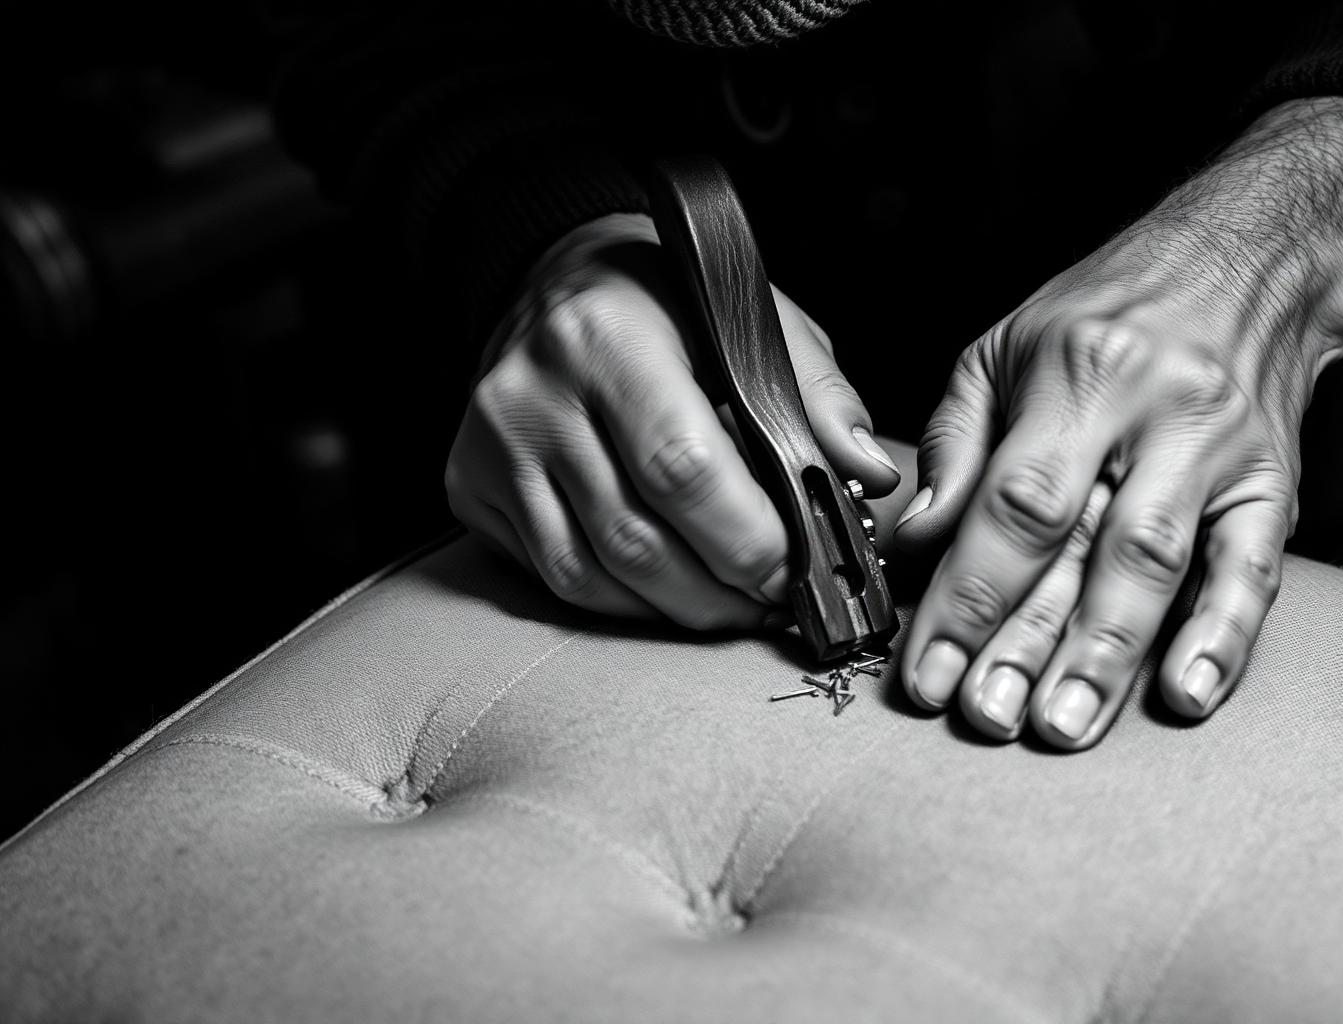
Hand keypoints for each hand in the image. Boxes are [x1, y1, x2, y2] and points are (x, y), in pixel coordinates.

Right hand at [446, 212, 899, 627]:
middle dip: (721, 591)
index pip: (681, 467)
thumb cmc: (671, 304)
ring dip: (674, 609)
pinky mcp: (469, 481)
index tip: (798, 570)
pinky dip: (622, 602)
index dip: (748, 539)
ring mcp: (492, 443)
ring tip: (731, 604)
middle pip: (635, 537)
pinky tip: (668, 591)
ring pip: (590, 576)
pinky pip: (554, 577)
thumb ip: (816, 395)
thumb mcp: (753, 318)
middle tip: (774, 603)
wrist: (557, 278)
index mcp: (609, 335)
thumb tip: (868, 474)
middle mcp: (535, 391)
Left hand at [896, 97, 1342, 747]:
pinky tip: (1185, 698)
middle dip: (1028, 641)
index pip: (1013, 502)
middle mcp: (1154, 415)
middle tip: (984, 716)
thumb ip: (958, 444)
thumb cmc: (1109, 313)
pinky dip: (1222, 639)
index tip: (926, 669)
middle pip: (1085, 546)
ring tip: (1061, 726)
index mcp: (1078, 375)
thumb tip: (918, 540)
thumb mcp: (1007, 347)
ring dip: (1109, 657)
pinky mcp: (1272, 487)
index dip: (966, 593)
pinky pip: (1252, 571)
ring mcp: (1220, 453)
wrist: (1255, 264)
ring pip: (1160, 567)